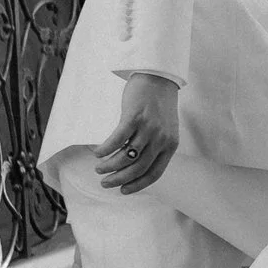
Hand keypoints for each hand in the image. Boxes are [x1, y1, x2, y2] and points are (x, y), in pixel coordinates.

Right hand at [93, 70, 181, 192]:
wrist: (159, 77)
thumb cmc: (158, 105)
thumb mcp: (165, 129)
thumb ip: (155, 146)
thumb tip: (134, 166)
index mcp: (170, 146)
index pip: (154, 173)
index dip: (137, 185)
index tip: (123, 190)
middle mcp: (161, 139)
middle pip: (138, 168)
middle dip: (119, 179)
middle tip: (105, 183)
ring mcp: (148, 128)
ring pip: (126, 156)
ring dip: (109, 166)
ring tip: (99, 168)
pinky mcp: (135, 116)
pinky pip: (117, 139)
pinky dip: (105, 149)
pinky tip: (98, 152)